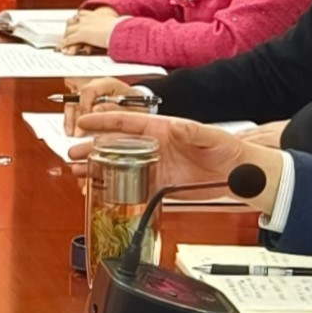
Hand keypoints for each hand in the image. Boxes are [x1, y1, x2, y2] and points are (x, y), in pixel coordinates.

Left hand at [58, 8, 120, 53]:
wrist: (118, 29)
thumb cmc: (120, 27)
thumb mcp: (114, 23)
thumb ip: (112, 25)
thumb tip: (120, 27)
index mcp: (95, 15)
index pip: (82, 14)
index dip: (77, 19)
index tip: (75, 22)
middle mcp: (87, 19)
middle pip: (72, 22)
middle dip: (69, 28)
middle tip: (67, 33)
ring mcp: (83, 26)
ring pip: (69, 30)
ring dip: (66, 36)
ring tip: (63, 42)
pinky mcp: (81, 34)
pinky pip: (70, 39)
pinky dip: (65, 43)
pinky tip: (63, 47)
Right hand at [59, 77, 148, 138]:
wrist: (139, 105)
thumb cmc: (138, 106)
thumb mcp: (132, 108)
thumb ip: (115, 108)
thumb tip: (95, 110)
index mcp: (108, 84)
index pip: (88, 91)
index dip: (83, 107)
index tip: (83, 123)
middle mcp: (96, 86)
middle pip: (76, 96)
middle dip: (73, 115)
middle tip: (75, 133)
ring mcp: (89, 93)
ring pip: (72, 103)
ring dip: (70, 119)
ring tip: (72, 134)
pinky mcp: (85, 101)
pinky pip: (74, 109)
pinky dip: (72, 120)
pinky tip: (72, 131)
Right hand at [67, 110, 282, 199]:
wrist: (239, 175)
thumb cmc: (228, 150)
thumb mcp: (211, 135)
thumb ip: (193, 130)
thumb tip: (177, 127)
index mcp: (163, 129)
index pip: (128, 123)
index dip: (105, 122)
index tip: (85, 122)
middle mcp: (154, 147)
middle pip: (116, 145)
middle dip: (92, 148)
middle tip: (73, 152)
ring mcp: (154, 166)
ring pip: (119, 166)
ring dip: (98, 168)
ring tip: (78, 172)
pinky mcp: (159, 184)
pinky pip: (131, 186)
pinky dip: (114, 188)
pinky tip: (99, 190)